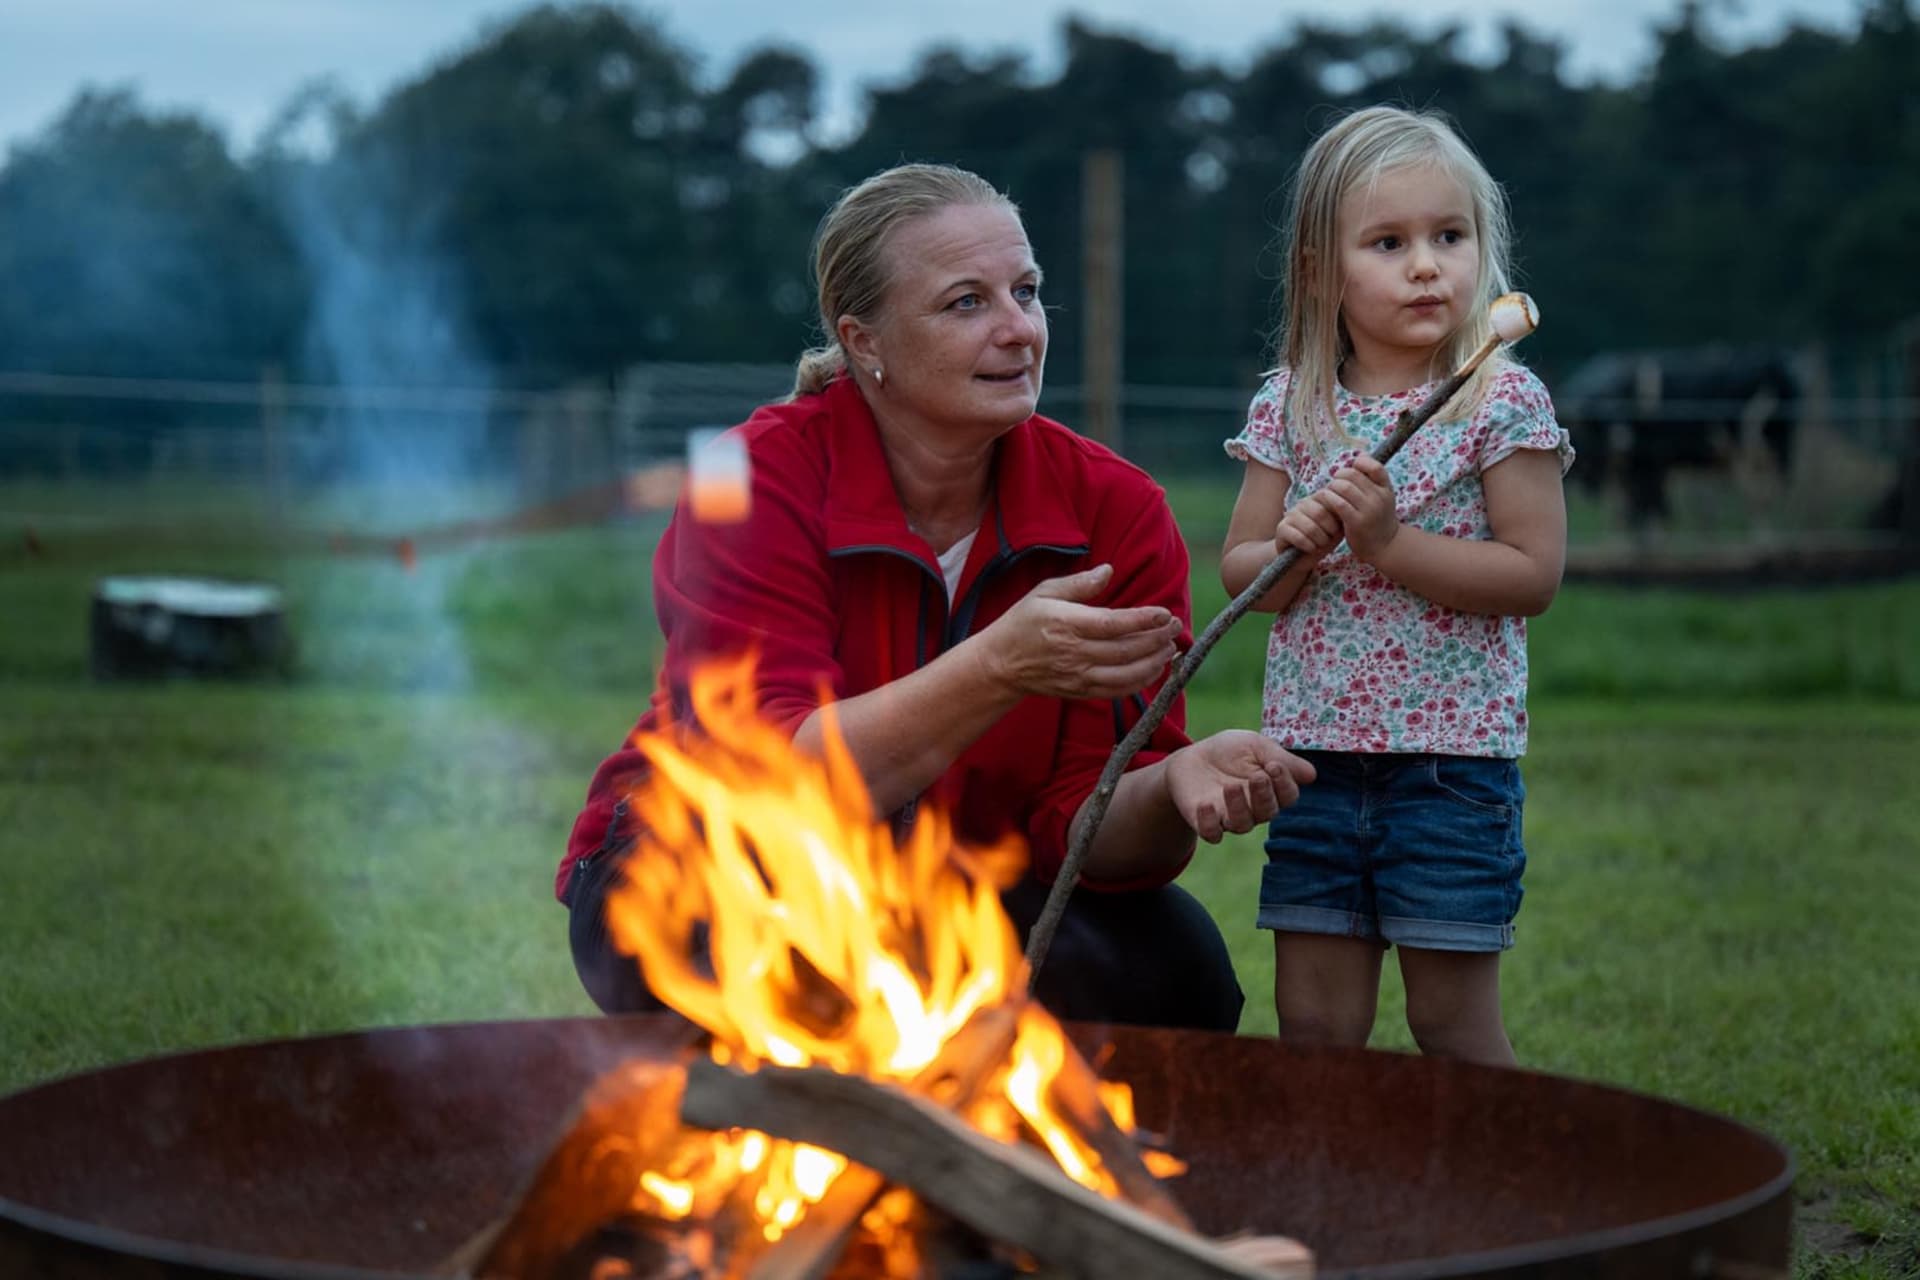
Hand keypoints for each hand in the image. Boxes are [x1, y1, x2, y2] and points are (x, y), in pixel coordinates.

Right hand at [979, 564, 1181, 700]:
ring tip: (1169, 648)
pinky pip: (1117, 690)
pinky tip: (1154, 669)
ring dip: (1154, 662)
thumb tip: (1109, 571)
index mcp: (1066, 623)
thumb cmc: (1022, 622)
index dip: (1143, 620)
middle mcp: (1074, 653)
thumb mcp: (1044, 593)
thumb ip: (1079, 583)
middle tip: (1175, 627)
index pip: (1113, 624)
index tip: (1164, 613)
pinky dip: (1140, 682)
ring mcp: (1078, 676)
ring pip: (1126, 673)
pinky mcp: (1080, 691)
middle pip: (1126, 650)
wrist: (1001, 664)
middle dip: (1156, 639)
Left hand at [1164, 730, 1314, 843]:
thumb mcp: (1256, 746)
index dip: (1284, 783)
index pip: (1287, 796)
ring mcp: (1230, 818)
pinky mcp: (1206, 823)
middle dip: (1265, 795)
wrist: (1191, 758)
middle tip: (1258, 776)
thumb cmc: (1230, 752)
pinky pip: (1212, 833)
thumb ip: (1281, 758)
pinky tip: (1206, 804)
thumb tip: (1312, 775)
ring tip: (1231, 786)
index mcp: (1272, 790)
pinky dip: (1210, 822)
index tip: (1273, 765)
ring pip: (1242, 824)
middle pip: (1268, 812)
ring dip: (1239, 806)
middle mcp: (1254, 809)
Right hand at [1275, 493, 1342, 562]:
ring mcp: (1290, 515)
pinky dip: (1309, 546)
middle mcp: (1302, 504)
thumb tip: (1348, 509)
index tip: (1337, 528)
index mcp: (1316, 500)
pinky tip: (1310, 549)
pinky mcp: (1281, 529)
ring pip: (1310, 527)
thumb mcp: (1337, 529)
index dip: (1335, 516)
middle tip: (1329, 538)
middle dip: (1329, 530)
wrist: (1302, 559)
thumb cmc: (1322, 542)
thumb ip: (1342, 517)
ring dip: (1319, 540)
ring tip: (1320, 544)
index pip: (1327, 498)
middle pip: (1320, 513)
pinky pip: (1299, 537)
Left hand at [1317, 455, 1398, 561]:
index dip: (1360, 463)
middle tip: (1335, 484)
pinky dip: (1329, 499)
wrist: (1385, 546)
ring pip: (1343, 487)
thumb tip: (1359, 456)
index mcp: (1386, 488)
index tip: (1353, 469)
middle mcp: (1379, 497)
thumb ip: (1372, 479)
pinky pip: (1338, 503)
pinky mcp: (1356, 522)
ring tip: (1330, 493)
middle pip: (1353, 474)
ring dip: (1332, 487)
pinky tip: (1327, 501)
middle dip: (1339, 476)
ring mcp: (1369, 510)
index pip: (1375, 466)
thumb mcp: (1381, 496)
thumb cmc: (1378, 518)